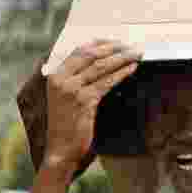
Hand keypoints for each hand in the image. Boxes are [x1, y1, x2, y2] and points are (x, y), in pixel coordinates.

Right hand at [45, 39, 141, 167]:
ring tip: (136, 54)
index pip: (79, 51)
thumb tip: (100, 66)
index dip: (100, 44)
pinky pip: (107, 82)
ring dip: (122, 58)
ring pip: (101, 66)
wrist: (60, 150)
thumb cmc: (65, 127)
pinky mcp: (85, 101)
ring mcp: (72, 90)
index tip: (115, 42)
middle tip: (131, 47)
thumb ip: (75, 82)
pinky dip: (121, 73)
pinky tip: (132, 69)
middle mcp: (61, 80)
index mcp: (54, 76)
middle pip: (91, 55)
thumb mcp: (64, 99)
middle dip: (114, 48)